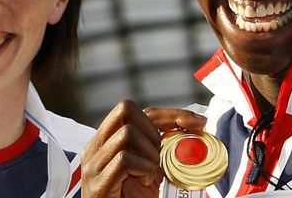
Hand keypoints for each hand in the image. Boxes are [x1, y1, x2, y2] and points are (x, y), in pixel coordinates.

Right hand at [81, 101, 206, 197]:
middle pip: (125, 108)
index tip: (198, 122)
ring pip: (127, 133)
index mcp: (105, 140)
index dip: (169, 113)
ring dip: (150, 153)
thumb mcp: (150, 167)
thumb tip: (196, 124)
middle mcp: (95, 147)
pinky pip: (124, 160)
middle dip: (153, 129)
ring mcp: (94, 165)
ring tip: (152, 173)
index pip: (134, 108)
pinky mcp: (98, 184)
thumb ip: (160, 146)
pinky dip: (144, 168)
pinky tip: (145, 182)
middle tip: (160, 156)